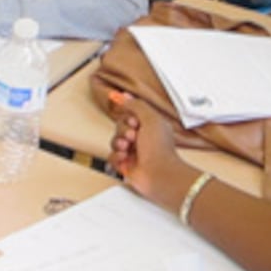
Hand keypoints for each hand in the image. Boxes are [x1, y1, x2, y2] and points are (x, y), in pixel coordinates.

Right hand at [109, 92, 195, 206]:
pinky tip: (124, 158)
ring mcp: (133, 152)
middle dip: (123, 129)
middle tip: (133, 135)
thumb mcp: (150, 119)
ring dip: (119, 142)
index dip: (128, 116)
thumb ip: (136, 105)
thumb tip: (124, 96)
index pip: (131, 114)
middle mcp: (141, 138)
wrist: (158, 174)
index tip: (133, 119)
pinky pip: (111, 156)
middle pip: (120, 126)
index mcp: (150, 126)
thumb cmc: (159, 149)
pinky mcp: (125, 165)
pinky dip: (116, 157)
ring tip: (127, 147)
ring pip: (114, 140)